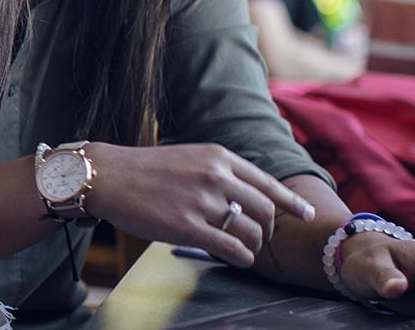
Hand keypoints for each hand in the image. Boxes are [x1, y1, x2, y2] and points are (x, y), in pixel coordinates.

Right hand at [82, 143, 316, 267]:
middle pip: (264, 210)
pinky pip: (231, 247)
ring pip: (250, 231)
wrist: (108, 176)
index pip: (267, 183)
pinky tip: (238, 257)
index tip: (307, 214)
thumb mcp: (190, 157)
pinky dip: (241, 256)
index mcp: (219, 157)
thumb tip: (247, 193)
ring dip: (253, 244)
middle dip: (267, 229)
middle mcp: (217, 177)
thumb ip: (220, 171)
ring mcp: (203, 202)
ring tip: (245, 248)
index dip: (291, 202)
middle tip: (261, 238)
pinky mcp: (188, 227)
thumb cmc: (145, 169)